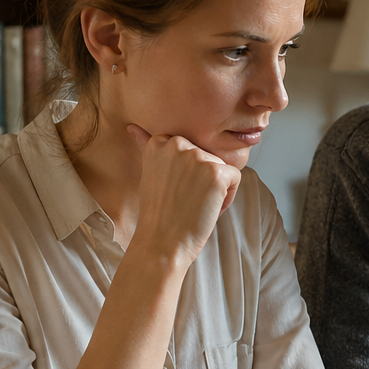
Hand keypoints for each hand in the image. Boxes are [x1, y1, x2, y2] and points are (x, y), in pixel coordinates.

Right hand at [125, 126, 240, 267]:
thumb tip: (133, 126)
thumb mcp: (150, 173)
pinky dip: (228, 197)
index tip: (173, 190)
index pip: (188, 149)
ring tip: (194, 206)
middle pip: (207, 157)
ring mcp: (198, 157)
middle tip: (184, 200)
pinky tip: (208, 208)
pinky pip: (235, 178)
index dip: (186, 173)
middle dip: (202, 180)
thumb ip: (149, 148)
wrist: (162, 242)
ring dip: (215, 189)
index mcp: (159, 142)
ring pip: (221, 168)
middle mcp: (177, 144)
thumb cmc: (158, 213)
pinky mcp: (217, 172)